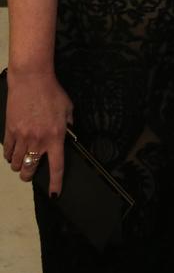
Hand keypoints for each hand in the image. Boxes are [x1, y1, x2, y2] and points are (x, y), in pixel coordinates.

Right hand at [3, 69, 73, 195]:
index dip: (56, 183)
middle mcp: (38, 141)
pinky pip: (7, 151)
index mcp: (55, 137)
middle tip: (30, 173)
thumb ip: (68, 123)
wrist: (31, 79)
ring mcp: (22, 137)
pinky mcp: (10, 131)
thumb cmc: (51, 92)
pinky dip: (9, 155)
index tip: (55, 193)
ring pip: (16, 163)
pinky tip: (12, 153)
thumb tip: (67, 131)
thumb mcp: (67, 107)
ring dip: (18, 166)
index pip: (57, 167)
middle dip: (29, 176)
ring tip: (20, 163)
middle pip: (30, 170)